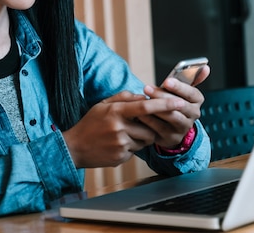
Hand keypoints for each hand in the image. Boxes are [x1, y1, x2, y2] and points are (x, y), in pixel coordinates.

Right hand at [62, 91, 185, 167]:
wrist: (75, 147)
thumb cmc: (89, 123)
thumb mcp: (103, 105)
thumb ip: (124, 98)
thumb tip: (144, 96)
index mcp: (116, 112)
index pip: (145, 107)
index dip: (164, 104)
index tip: (178, 102)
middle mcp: (119, 128)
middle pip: (150, 127)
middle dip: (150, 126)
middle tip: (140, 124)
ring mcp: (120, 144)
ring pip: (145, 140)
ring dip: (141, 137)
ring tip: (124, 134)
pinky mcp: (120, 157)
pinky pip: (136, 151)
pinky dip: (131, 147)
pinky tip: (116, 144)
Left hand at [137, 65, 209, 148]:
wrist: (171, 125)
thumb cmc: (173, 101)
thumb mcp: (181, 90)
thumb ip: (191, 78)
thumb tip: (206, 67)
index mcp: (196, 100)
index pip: (192, 93)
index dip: (179, 87)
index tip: (166, 81)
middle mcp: (193, 115)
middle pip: (180, 105)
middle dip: (162, 96)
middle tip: (147, 88)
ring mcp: (183, 127)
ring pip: (171, 117)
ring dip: (155, 108)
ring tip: (141, 101)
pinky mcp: (171, 137)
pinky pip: (159, 129)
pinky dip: (149, 120)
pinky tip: (139, 113)